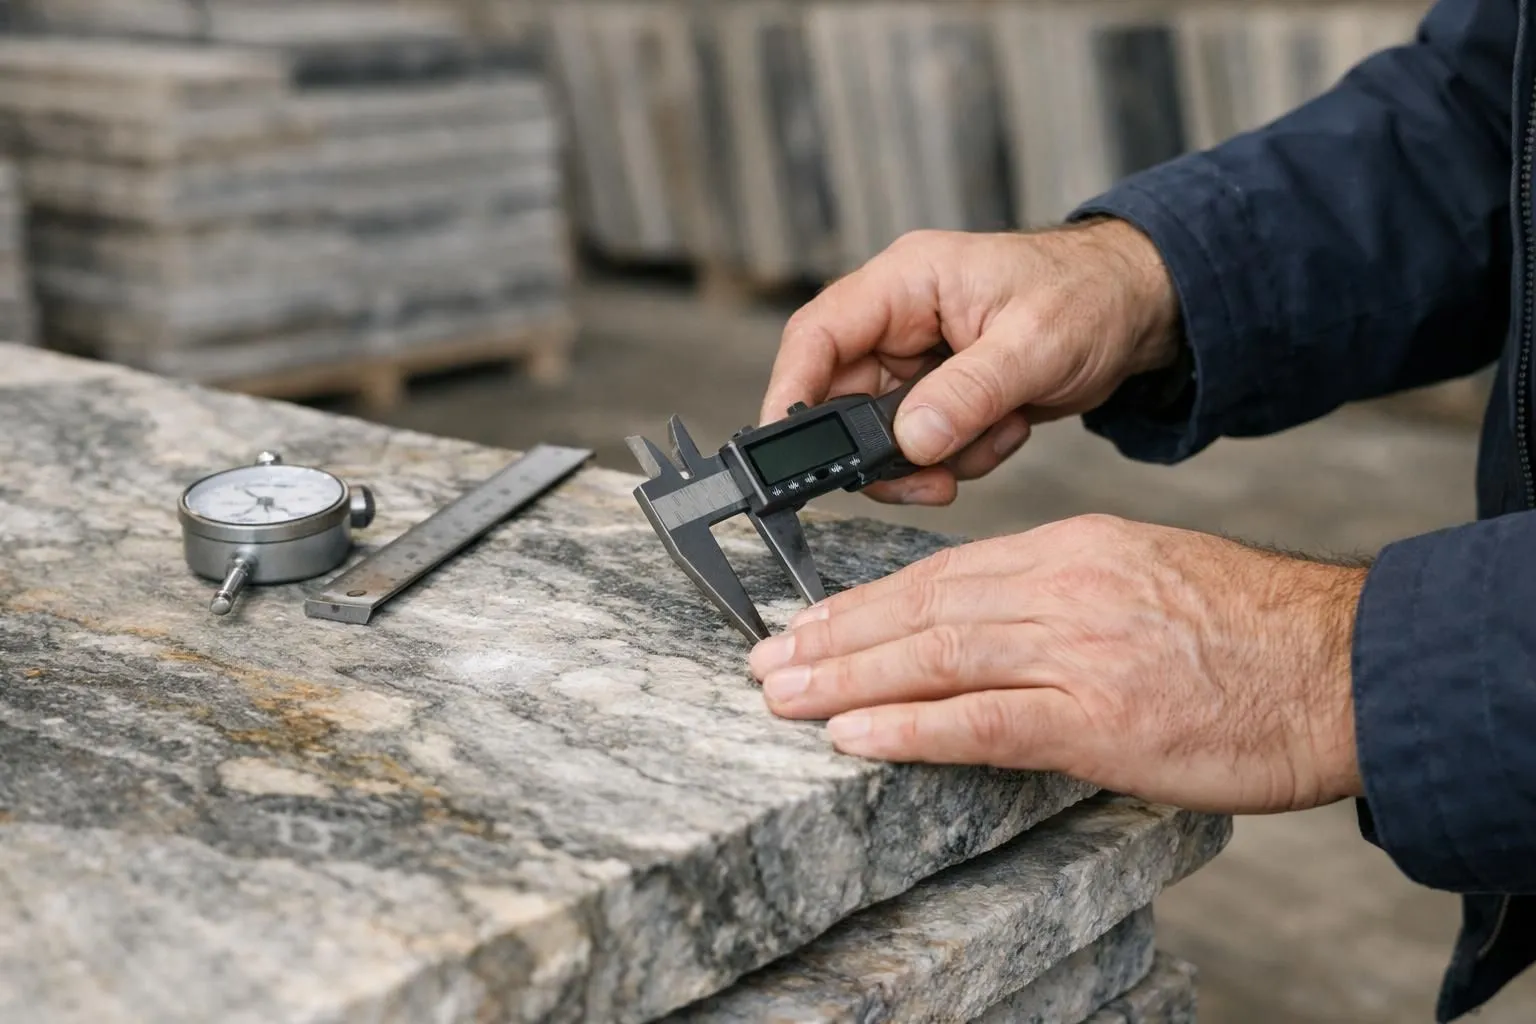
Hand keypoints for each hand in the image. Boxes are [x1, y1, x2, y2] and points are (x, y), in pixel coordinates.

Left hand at [748, 515, 1368, 814]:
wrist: (1344, 665)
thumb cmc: (1250, 632)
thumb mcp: (1146, 577)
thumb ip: (1063, 594)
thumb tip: (989, 626)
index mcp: (1073, 549)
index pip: (945, 573)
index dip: (865, 601)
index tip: (812, 620)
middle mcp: (1062, 588)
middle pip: (921, 607)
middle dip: (834, 635)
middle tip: (768, 657)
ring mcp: (1077, 650)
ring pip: (935, 655)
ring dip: (846, 678)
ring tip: (783, 694)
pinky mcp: (1099, 717)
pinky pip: (982, 720)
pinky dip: (909, 726)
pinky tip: (854, 734)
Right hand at [761, 221, 1180, 505]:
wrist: (1138, 311)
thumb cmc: (1090, 298)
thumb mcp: (1034, 344)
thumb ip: (970, 393)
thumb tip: (912, 442)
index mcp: (907, 282)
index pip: (818, 334)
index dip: (791, 391)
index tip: (784, 448)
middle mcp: (900, 320)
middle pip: (842, 398)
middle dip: (883, 448)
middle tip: (929, 476)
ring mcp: (916, 360)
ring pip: (881, 433)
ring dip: (933, 456)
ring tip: (995, 436)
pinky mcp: (938, 394)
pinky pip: (920, 446)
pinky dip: (959, 456)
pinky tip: (1005, 431)